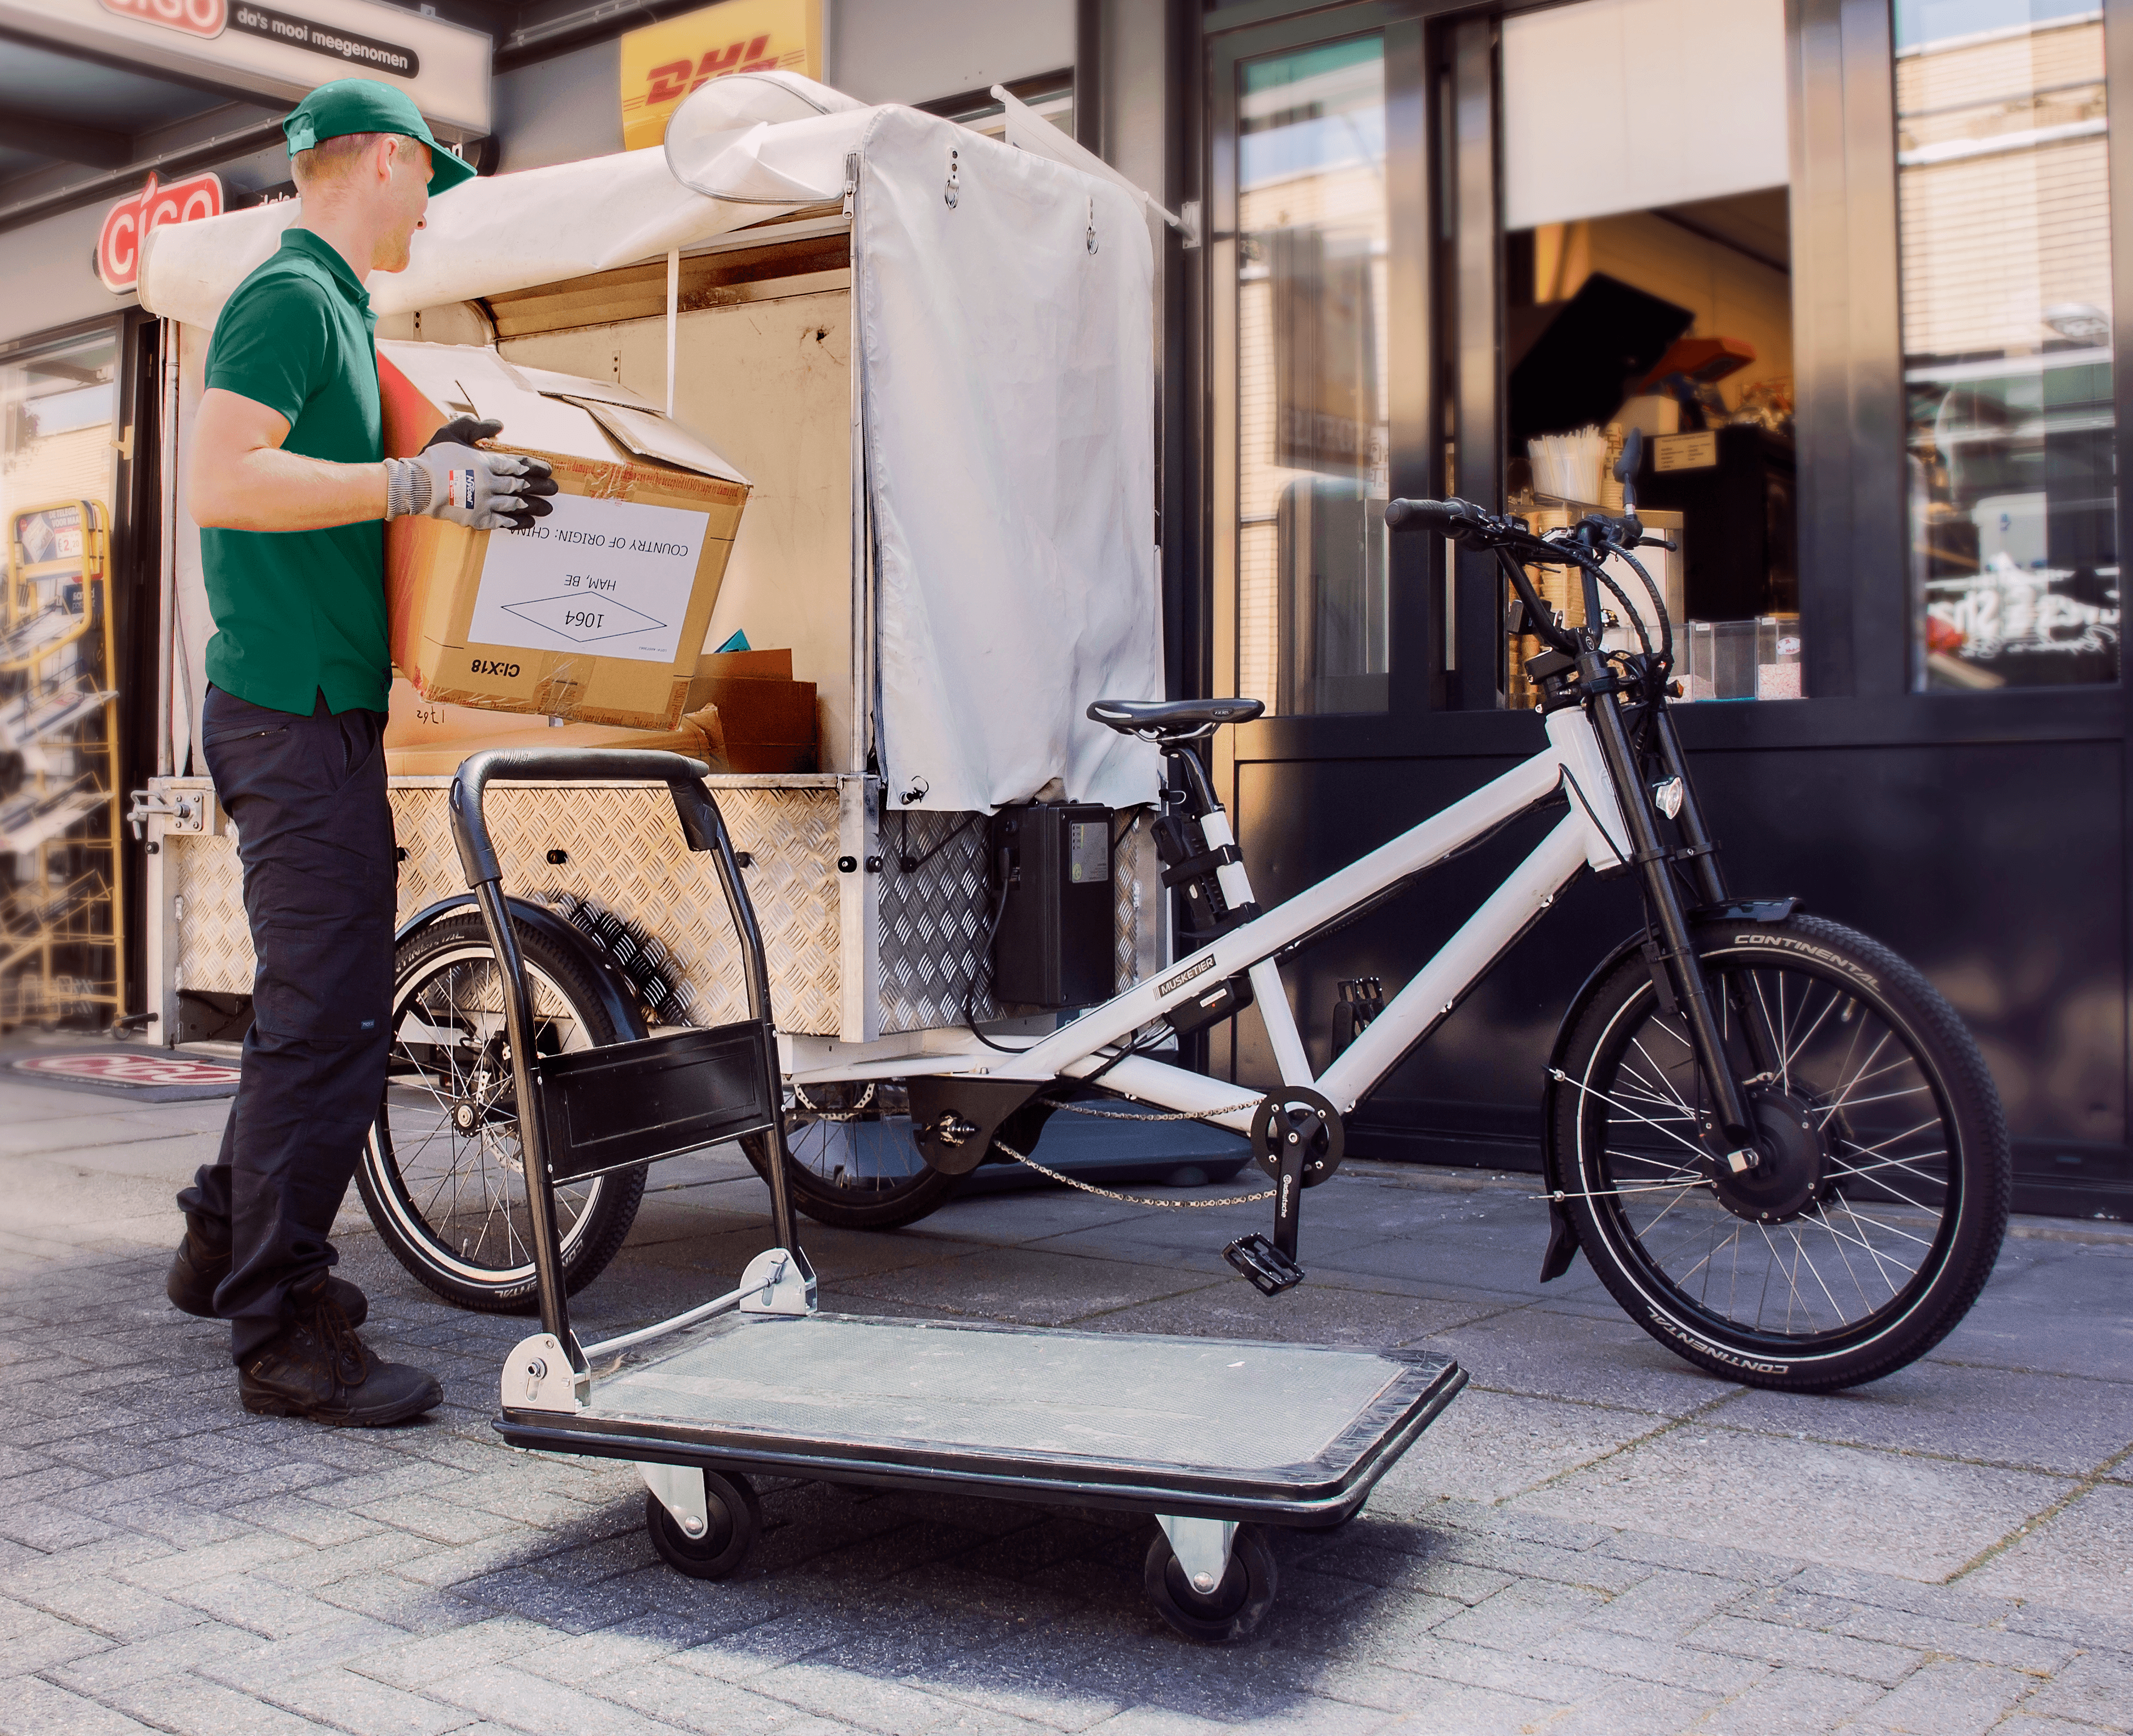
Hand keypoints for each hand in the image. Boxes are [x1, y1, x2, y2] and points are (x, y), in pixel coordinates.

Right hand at [385, 419, 558, 529]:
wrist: (416, 485)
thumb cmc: (433, 457)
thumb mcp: (453, 432)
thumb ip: (477, 426)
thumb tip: (500, 425)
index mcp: (485, 462)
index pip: (518, 464)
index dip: (535, 467)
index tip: (548, 470)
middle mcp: (489, 483)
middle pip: (522, 485)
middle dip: (541, 488)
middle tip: (555, 490)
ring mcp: (484, 503)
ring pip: (516, 505)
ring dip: (534, 506)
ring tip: (549, 509)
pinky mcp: (477, 519)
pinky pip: (503, 523)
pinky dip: (517, 522)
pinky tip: (529, 522)